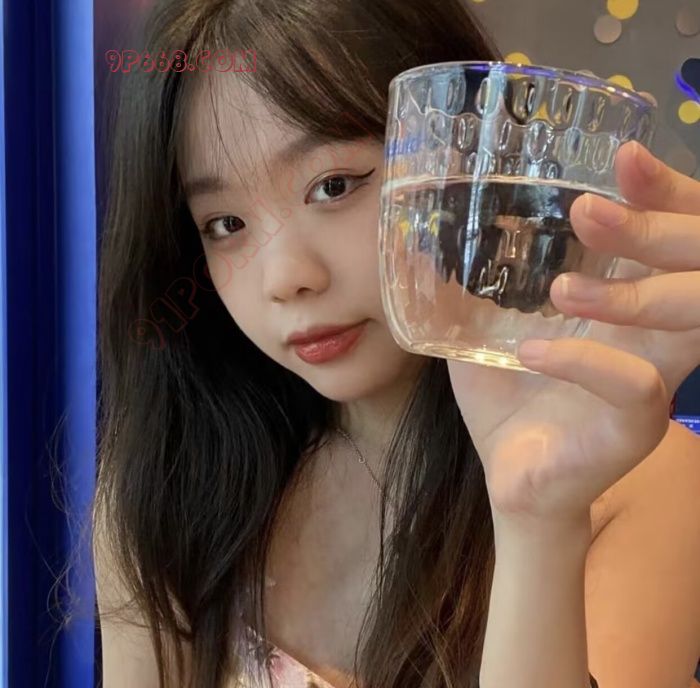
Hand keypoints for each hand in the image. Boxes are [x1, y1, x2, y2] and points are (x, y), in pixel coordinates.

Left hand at [447, 141, 699, 523]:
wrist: (512, 477)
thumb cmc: (506, 399)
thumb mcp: (478, 334)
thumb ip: (457, 288)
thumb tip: (411, 240)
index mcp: (620, 303)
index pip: (663, 237)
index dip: (660, 194)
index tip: (621, 156)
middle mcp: (649, 332)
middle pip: (694, 267)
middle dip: (658, 226)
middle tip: (592, 205)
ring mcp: (653, 379)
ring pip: (685, 323)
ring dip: (625, 294)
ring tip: (560, 288)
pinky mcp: (636, 426)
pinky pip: (635, 387)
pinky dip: (584, 364)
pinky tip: (532, 353)